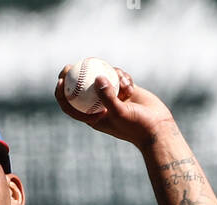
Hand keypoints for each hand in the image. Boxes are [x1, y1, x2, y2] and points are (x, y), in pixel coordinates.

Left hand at [54, 66, 174, 147]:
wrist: (157, 127)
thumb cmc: (136, 126)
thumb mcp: (120, 113)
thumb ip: (108, 96)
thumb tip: (98, 78)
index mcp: (93, 117)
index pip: (71, 106)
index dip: (62, 94)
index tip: (59, 80)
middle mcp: (100, 106)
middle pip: (82, 88)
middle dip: (75, 74)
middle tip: (71, 64)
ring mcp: (112, 96)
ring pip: (103, 78)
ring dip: (111, 76)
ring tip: (122, 84)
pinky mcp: (123, 89)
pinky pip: (118, 76)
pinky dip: (123, 78)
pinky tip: (130, 85)